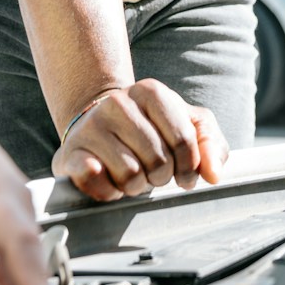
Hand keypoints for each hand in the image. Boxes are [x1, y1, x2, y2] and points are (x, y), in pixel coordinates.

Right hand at [52, 79, 228, 202]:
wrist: (97, 123)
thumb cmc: (150, 128)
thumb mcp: (186, 125)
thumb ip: (210, 144)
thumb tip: (213, 174)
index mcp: (151, 92)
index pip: (184, 140)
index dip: (189, 167)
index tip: (184, 174)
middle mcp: (118, 103)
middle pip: (159, 162)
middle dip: (161, 177)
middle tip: (153, 172)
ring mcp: (92, 126)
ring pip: (130, 175)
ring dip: (136, 186)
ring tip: (131, 173)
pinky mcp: (71, 152)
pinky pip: (97, 182)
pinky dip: (109, 192)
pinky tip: (109, 180)